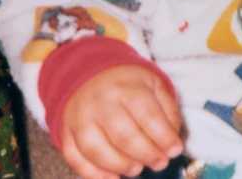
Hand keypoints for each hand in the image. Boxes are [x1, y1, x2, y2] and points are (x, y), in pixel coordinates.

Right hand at [60, 65, 183, 178]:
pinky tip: (113, 176)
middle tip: (159, 162)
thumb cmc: (127, 84)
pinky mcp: (66, 132)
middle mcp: (100, 102)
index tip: (175, 150)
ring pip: (97, 150)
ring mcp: (80, 118)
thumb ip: (168, 110)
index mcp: (126, 88)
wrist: (89, 73)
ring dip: (121, 166)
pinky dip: (94, 174)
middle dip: (146, 155)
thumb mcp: (153, 85)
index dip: (164, 138)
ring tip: (137, 168)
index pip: (148, 116)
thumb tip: (172, 141)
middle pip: (124, 137)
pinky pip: (75, 158)